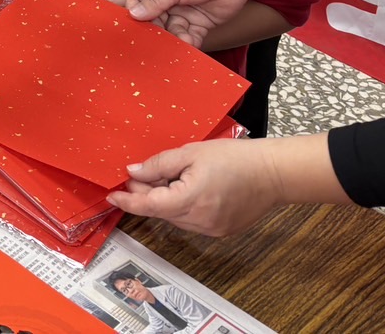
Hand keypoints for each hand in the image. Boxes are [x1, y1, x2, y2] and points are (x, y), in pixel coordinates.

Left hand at [107, 139, 284, 235]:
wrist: (273, 173)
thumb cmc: (234, 157)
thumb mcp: (190, 153)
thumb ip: (158, 165)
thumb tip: (133, 173)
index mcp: (190, 200)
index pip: (149, 206)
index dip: (127, 202)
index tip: (111, 197)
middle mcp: (199, 221)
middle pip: (161, 211)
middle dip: (147, 194)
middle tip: (142, 175)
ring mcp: (211, 229)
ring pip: (175, 217)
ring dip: (165, 200)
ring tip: (170, 177)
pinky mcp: (221, 231)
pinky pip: (191, 221)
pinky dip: (182, 207)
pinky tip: (187, 188)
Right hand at [124, 0, 251, 46]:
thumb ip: (154, 1)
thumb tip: (133, 14)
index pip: (137, 0)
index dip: (134, 12)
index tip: (134, 23)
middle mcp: (167, 0)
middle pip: (153, 19)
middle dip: (154, 29)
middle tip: (154, 40)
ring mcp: (183, 13)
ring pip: (170, 30)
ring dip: (172, 38)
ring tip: (176, 43)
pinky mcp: (198, 24)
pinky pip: (189, 36)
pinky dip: (188, 42)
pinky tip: (189, 44)